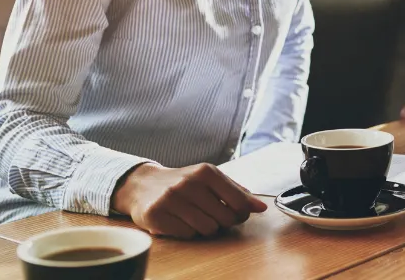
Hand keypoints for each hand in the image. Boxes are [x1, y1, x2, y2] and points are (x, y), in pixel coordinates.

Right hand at [111, 162, 267, 238]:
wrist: (143, 185)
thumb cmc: (184, 183)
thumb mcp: (210, 179)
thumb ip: (237, 191)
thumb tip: (261, 207)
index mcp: (206, 171)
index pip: (239, 201)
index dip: (243, 212)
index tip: (239, 213)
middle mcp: (188, 183)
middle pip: (225, 218)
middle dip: (225, 221)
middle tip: (214, 215)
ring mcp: (170, 199)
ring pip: (207, 229)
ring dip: (206, 228)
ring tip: (196, 217)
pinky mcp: (156, 215)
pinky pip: (187, 234)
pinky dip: (188, 231)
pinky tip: (180, 221)